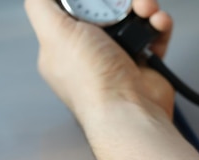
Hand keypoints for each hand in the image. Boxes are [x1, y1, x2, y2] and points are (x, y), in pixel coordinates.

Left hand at [25, 0, 174, 118]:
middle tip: (125, 1)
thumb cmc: (91, 80)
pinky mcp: (144, 62)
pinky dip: (158, 24)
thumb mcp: (54, 32)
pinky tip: (158, 23)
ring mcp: (117, 57)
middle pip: (103, 8)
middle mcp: (88, 52)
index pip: (69, 8)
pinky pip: (153, 33)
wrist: (129, 110)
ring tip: (147, 9)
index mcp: (62, 46)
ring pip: (131, 17)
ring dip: (143, 6)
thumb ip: (40, 5)